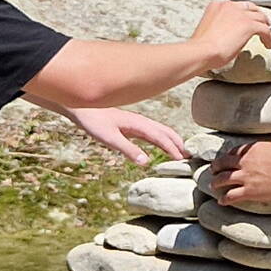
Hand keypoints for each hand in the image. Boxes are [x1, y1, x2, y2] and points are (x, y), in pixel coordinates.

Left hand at [63, 105, 189, 166]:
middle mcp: (140, 122)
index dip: (173, 149)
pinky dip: (161, 138)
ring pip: (160, 130)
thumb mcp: (109, 139)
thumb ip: (128, 149)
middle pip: (165, 131)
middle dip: (178, 143)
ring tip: (181, 151)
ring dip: (172, 140)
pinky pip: (151, 132)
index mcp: (138, 124)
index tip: (183, 160)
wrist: (80, 108)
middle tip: (190, 156)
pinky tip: (160, 144)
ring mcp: (136, 122)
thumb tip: (146, 162)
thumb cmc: (94, 122)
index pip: (161, 137)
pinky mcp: (130, 125)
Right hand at [191, 0, 270, 68]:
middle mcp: (229, 6)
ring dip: (265, 27)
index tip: (246, 21)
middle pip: (250, 8)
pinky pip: (265, 30)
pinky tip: (268, 45)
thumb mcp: (207, 29)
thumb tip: (224, 35)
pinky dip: (268, 37)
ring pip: (260, 17)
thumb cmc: (201, 47)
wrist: (202, 51)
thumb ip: (217, 27)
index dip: (244, 13)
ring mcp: (240, 15)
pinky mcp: (249, 25)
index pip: (236, 6)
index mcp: (217, 6)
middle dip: (258, 16)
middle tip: (262, 24)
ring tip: (267, 36)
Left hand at [213, 138, 270, 206]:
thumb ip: (261, 151)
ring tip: (212, 186)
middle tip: (212, 171)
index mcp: (249, 150)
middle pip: (223, 164)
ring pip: (223, 179)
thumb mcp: (270, 147)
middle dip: (216, 168)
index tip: (224, 160)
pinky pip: (232, 195)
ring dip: (215, 183)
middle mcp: (244, 162)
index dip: (226, 157)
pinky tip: (221, 201)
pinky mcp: (249, 191)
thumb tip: (261, 154)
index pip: (232, 152)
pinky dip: (225, 199)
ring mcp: (245, 177)